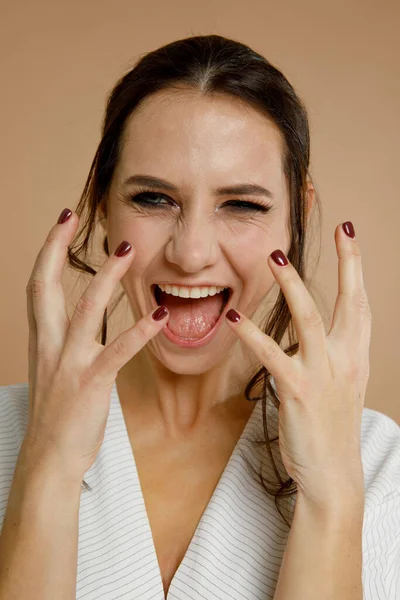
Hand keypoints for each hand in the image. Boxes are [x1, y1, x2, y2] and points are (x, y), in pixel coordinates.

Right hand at [24, 209, 168, 482]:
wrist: (48, 459)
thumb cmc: (57, 415)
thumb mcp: (56, 370)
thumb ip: (71, 341)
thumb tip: (91, 320)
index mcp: (42, 341)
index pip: (37, 287)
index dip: (45, 252)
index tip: (59, 224)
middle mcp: (49, 346)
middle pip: (46, 287)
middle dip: (56, 249)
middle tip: (72, 216)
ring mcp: (69, 364)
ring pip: (86, 311)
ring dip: (107, 279)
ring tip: (127, 252)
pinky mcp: (90, 384)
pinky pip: (115, 352)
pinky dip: (138, 333)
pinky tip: (159, 317)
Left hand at [225, 222, 370, 512]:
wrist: (332, 474)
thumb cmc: (330, 427)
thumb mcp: (340, 384)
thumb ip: (330, 353)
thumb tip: (310, 330)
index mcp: (356, 356)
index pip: (361, 303)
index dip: (355, 267)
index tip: (349, 235)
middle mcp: (346, 360)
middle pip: (348, 302)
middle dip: (345, 263)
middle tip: (336, 229)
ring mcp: (324, 374)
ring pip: (308, 318)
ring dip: (291, 284)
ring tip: (274, 256)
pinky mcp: (299, 391)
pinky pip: (273, 354)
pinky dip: (251, 333)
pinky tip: (233, 318)